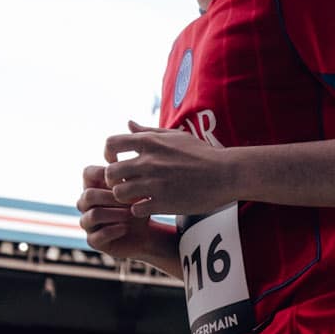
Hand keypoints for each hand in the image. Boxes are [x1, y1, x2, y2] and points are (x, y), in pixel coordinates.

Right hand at [77, 163, 175, 267]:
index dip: (103, 173)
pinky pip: (97, 236)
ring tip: (132, 213)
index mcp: (93, 186)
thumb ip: (130, 178)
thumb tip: (128, 169)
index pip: (87, 173)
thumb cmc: (139, 206)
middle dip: (112, 197)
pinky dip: (113, 230)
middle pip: (89, 195)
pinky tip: (126, 227)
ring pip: (92, 215)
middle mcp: (85, 204)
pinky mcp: (93, 241)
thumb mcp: (138, 189)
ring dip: (115, 213)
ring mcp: (87, 222)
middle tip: (133, 200)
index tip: (124, 179)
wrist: (145, 232)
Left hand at [103, 120, 240, 217]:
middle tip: (123, 184)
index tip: (116, 161)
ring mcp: (155, 184)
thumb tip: (128, 124)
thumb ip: (149, 131)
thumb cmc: (202, 154)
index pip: (111, 144)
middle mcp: (148, 162)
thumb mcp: (175, 136)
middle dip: (113, 180)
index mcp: (150, 142)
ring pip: (119, 193)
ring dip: (124, 197)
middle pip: (110, 173)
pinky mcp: (164, 203)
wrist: (225, 174)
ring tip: (136, 197)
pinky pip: (136, 210)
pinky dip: (138, 210)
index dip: (108, 154)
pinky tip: (148, 206)